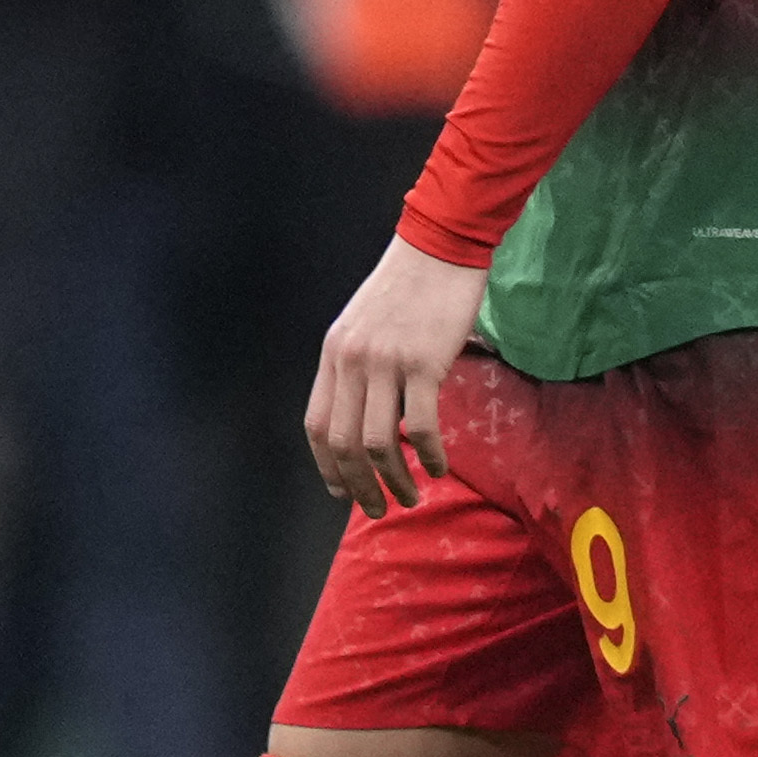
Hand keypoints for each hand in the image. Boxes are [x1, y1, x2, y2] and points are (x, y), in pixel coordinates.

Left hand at [306, 235, 491, 515]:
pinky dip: (429, 455)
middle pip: (343, 443)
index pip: (317, 425)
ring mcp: (386, 362)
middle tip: (379, 509)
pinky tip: (440, 466)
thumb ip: (356, 367)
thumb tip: (361, 416)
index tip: (343, 490)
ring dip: (395, 479)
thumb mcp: (362, 325)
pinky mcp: (424, 362)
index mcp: (333, 354)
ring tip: (412, 496)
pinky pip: (420, 426)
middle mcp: (352, 361)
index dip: (327, 466)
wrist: (438, 247)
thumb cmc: (406, 287)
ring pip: (378, 442)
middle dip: (359, 486)